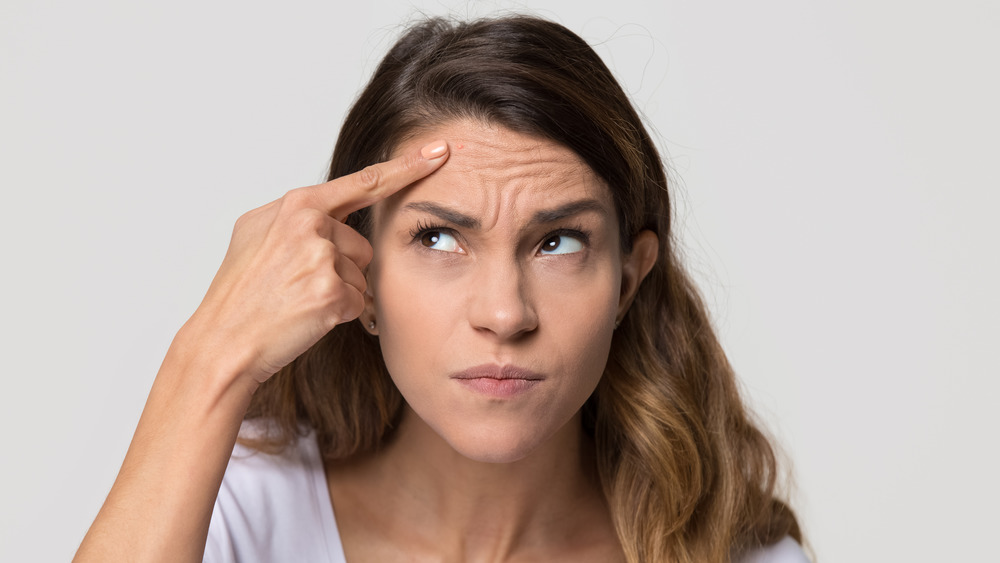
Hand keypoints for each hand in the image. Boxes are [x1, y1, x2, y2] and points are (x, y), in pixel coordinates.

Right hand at [185, 140, 449, 383]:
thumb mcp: (257, 235)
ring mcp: (320, 257)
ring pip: (361, 274)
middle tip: (298, 285)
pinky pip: (357, 301)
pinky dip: (338, 314)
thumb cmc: (240, 292)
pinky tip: (305, 316)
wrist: (224, 339)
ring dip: (340, 291)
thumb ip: (298, 217)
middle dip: (341, 268)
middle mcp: (310, 224)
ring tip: (298, 299)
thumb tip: (327, 213)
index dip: (405, 168)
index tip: (438, 153)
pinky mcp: (330, 291)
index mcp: (296, 205)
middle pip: (361, 244)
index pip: (363, 182)